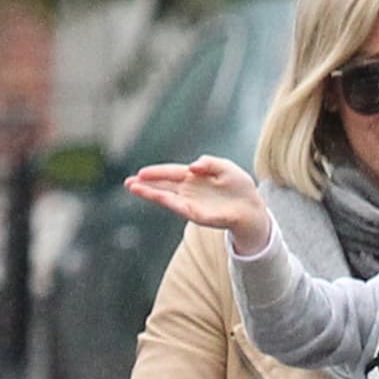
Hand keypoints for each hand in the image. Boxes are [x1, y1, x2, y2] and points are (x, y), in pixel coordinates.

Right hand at [124, 156, 270, 252]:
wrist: (251, 208)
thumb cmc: (238, 187)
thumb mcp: (225, 167)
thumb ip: (209, 163)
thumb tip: (192, 166)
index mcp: (194, 177)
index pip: (170, 173)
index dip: (155, 172)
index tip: (140, 173)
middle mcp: (189, 191)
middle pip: (162, 185)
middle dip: (145, 184)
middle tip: (127, 183)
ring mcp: (191, 203)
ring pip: (166, 197)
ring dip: (150, 193)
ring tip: (134, 188)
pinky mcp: (197, 215)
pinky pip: (179, 206)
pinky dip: (167, 200)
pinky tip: (155, 196)